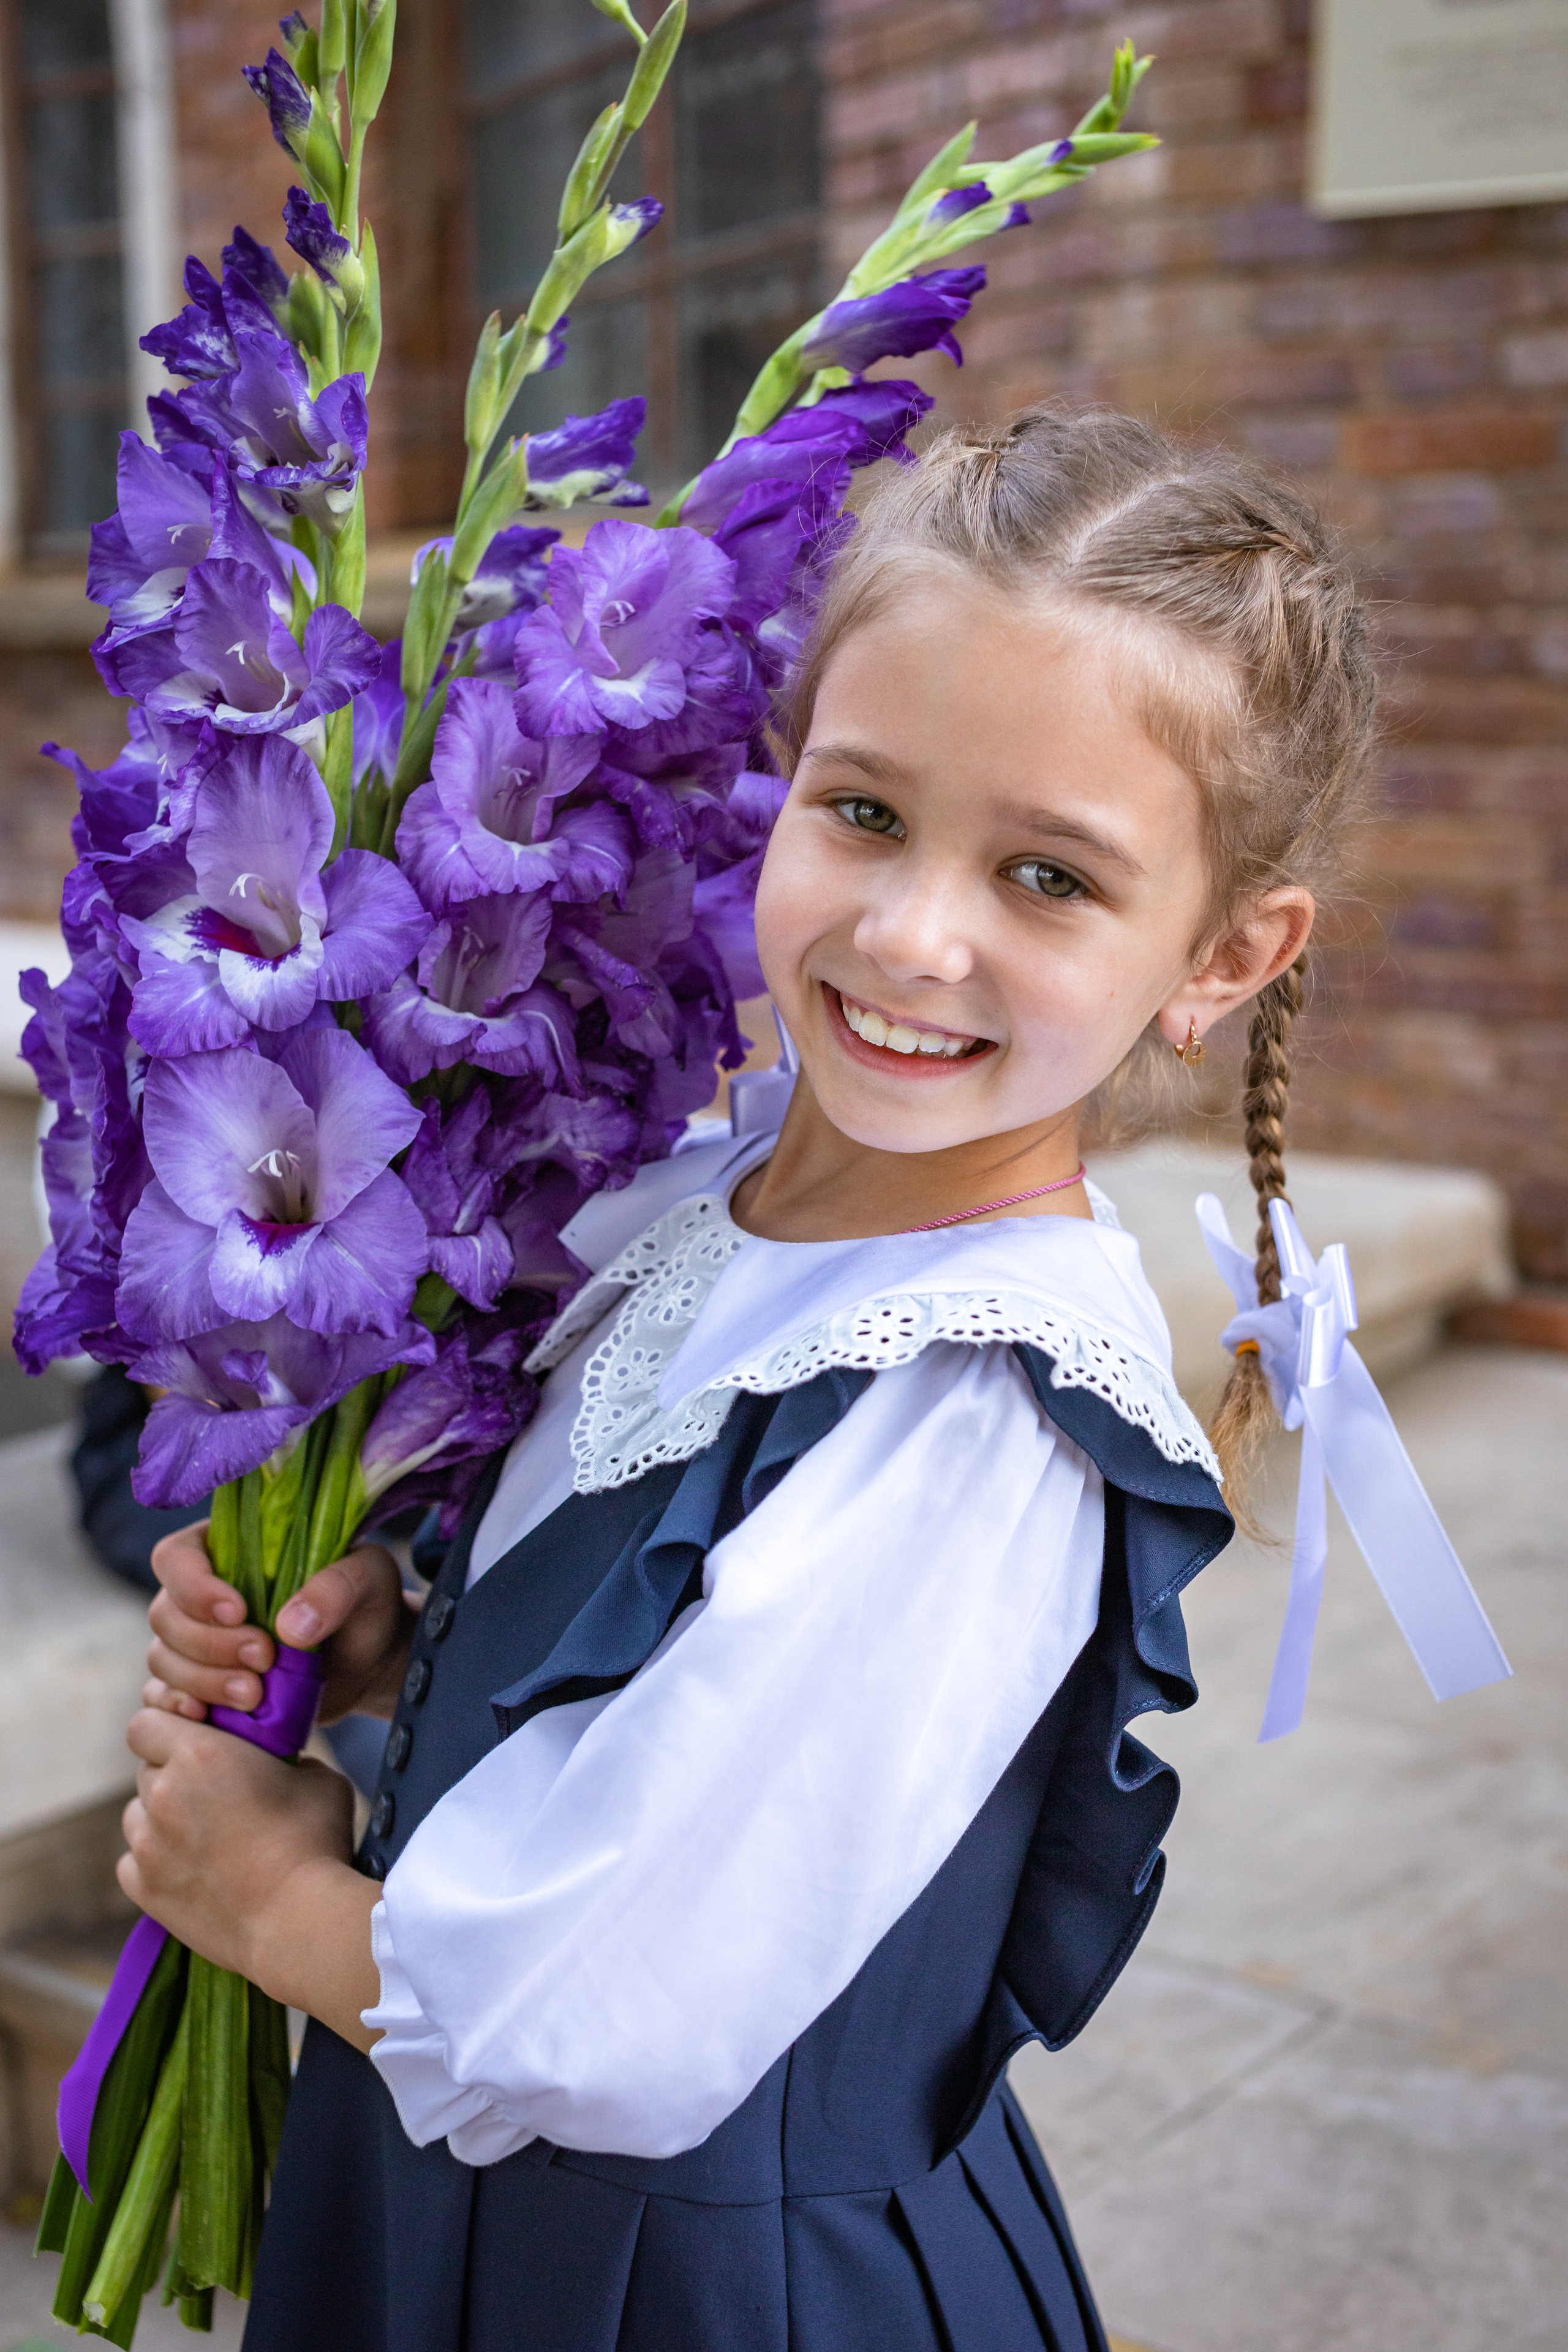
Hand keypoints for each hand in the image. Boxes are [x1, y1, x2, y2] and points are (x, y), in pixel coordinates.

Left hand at [120, 1710, 380, 2046]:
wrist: (298, 1921)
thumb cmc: (315, 1841)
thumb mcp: (317, 1777)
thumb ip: (286, 1760)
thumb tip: (279, 1765)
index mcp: (199, 1753)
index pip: (145, 1722)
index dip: (167, 1728)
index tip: (194, 1741)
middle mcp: (162, 1794)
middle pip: (147, 1770)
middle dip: (174, 1775)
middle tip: (215, 1792)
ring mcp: (147, 1845)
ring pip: (137, 1816)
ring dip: (161, 1817)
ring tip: (204, 1835)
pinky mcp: (144, 1889)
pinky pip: (133, 1861)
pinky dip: (154, 1860)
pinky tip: (192, 1868)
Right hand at [145, 1522, 418, 1727]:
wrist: (372, 1661)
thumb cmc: (367, 1604)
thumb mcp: (368, 1580)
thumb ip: (336, 1588)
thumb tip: (291, 1626)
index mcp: (229, 1549)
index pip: (176, 1556)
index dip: (194, 1586)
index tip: (238, 1611)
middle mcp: (202, 1594)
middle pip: (166, 1614)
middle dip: (209, 1643)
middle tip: (264, 1657)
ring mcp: (197, 1643)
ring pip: (164, 1659)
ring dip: (204, 1681)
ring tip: (256, 1695)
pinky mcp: (203, 1687)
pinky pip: (164, 1698)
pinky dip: (182, 1709)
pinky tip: (210, 1719)